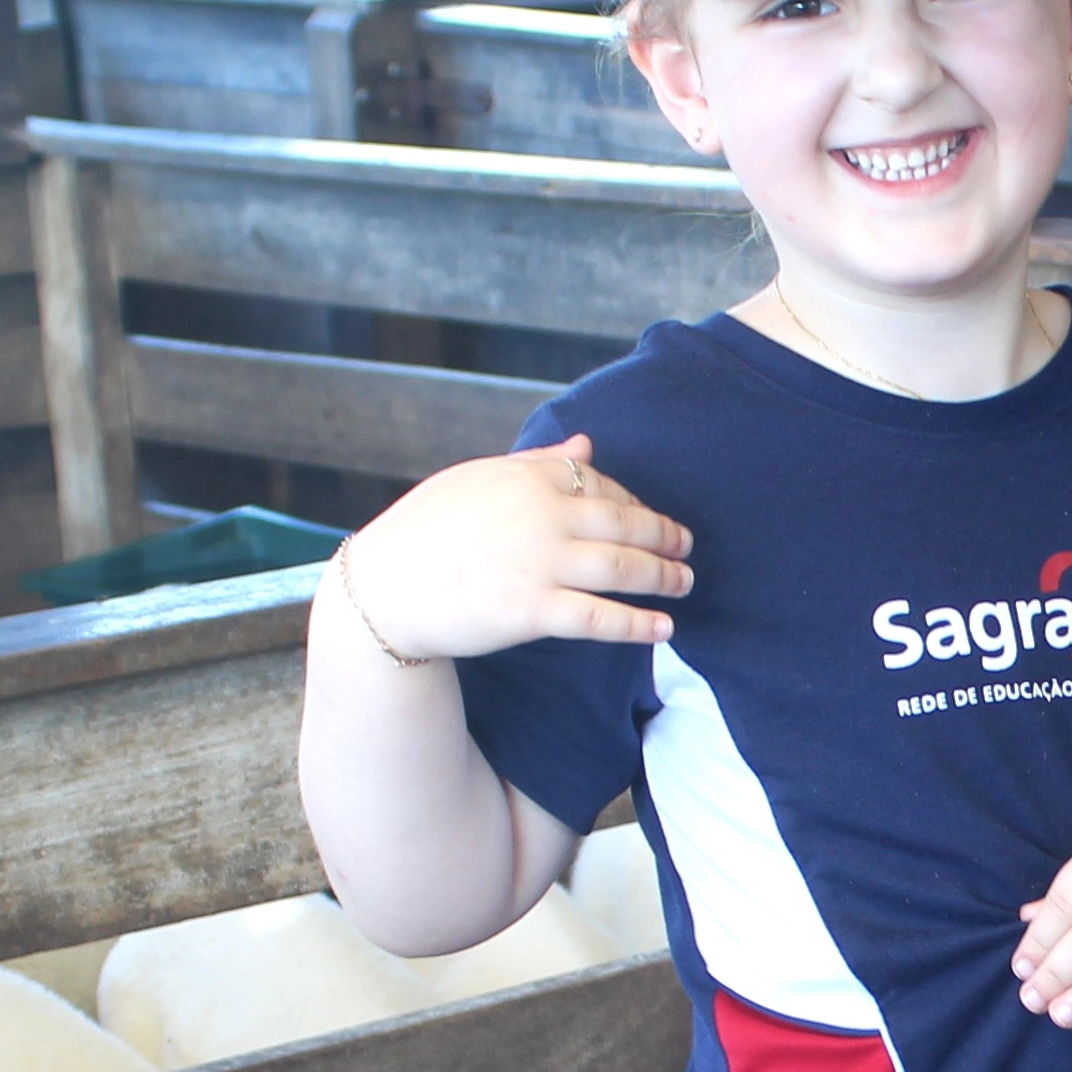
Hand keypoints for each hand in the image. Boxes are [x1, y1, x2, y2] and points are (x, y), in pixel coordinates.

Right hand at [334, 438, 692, 660]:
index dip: (634, 504)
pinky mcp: (532, 611)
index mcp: (528, 478)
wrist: (383, 588)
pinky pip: (599, 617)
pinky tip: (663, 627)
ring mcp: (539, 564)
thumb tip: (587, 444)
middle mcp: (541, 515)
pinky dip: (638, 623)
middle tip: (688, 546)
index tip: (649, 518)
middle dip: (663, 535)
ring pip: (622, 568)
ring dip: (663, 576)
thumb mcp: (479, 480)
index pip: (601, 485)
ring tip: (685, 581)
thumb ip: (537, 463)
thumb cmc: (428, 531)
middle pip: (624, 523)